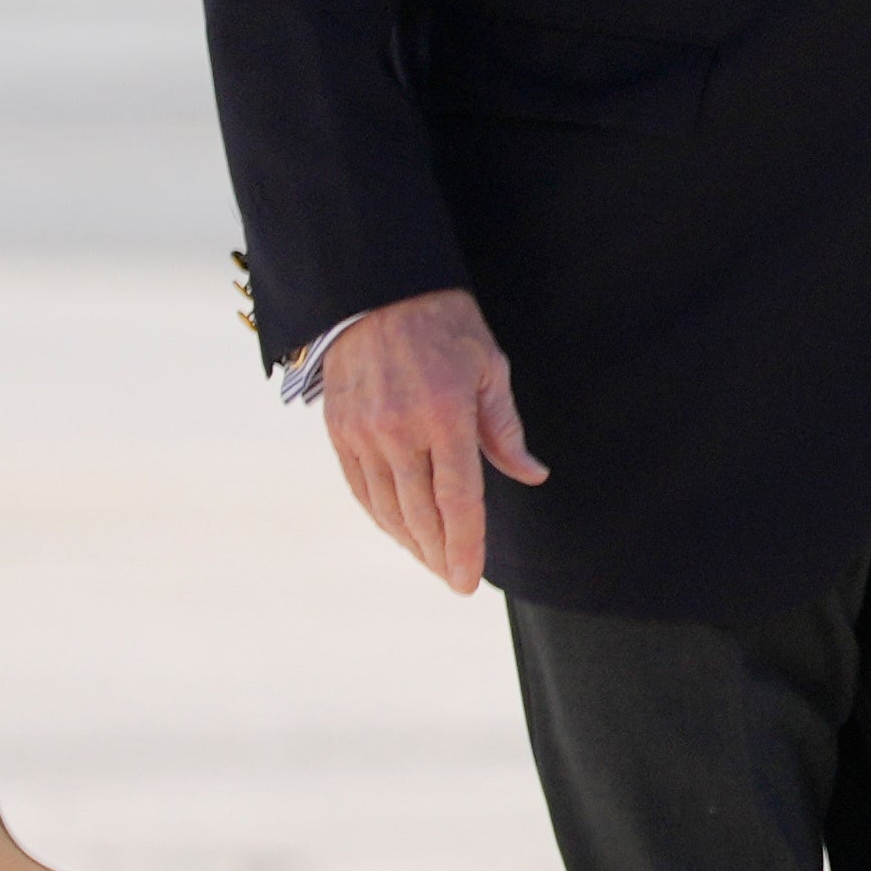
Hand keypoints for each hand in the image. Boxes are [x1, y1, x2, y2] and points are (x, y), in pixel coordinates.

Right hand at [318, 288, 543, 595]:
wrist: (377, 290)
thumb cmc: (447, 326)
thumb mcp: (491, 369)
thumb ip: (505, 429)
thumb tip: (532, 476)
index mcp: (445, 415)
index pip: (458, 501)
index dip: (465, 546)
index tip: (469, 581)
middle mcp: (398, 430)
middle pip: (421, 513)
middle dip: (439, 554)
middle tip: (455, 580)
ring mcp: (362, 432)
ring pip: (386, 507)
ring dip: (410, 541)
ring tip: (431, 561)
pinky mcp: (338, 429)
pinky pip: (360, 487)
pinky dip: (381, 515)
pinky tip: (399, 530)